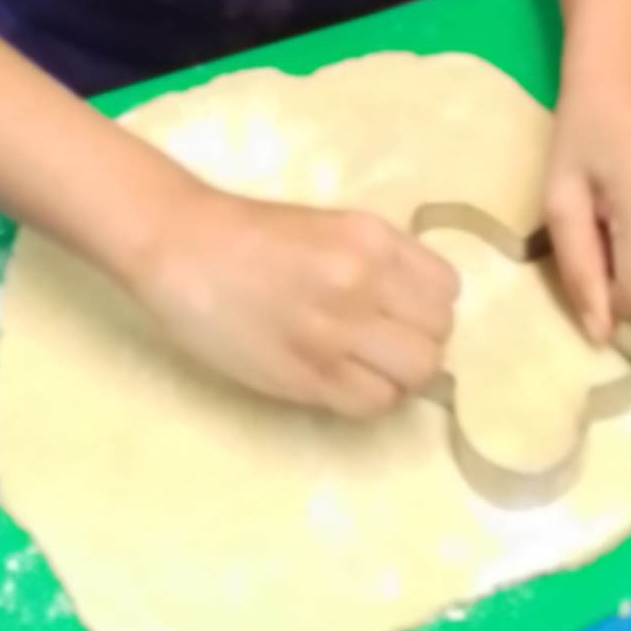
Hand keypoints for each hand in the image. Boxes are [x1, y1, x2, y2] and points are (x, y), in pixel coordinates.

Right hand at [127, 183, 458, 419]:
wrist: (183, 249)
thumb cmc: (254, 233)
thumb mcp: (333, 226)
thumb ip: (381, 260)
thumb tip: (418, 305)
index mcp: (371, 237)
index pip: (447, 290)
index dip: (429, 306)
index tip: (404, 310)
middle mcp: (362, 282)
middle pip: (437, 338)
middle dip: (419, 343)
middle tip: (385, 341)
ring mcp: (335, 333)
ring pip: (414, 376)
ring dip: (396, 375)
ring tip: (364, 364)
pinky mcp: (307, 377)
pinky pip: (372, 404)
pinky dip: (367, 398)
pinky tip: (342, 380)